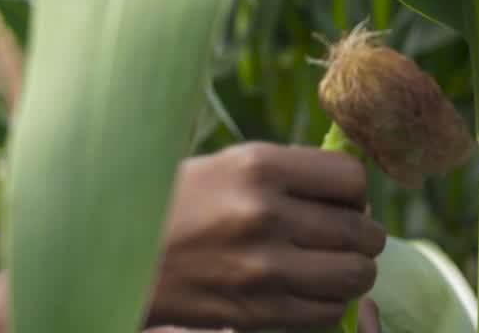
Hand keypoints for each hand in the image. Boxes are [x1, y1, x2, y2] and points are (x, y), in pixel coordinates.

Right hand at [146, 142, 385, 331]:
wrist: (116, 258)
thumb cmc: (170, 205)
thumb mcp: (222, 167)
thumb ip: (284, 172)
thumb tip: (351, 186)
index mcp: (256, 166)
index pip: (351, 177)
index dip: (351, 191)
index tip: (337, 200)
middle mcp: (264, 214)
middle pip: (361, 231)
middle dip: (358, 235)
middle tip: (336, 236)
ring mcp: (263, 268)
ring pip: (355, 275)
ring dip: (348, 272)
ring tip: (324, 265)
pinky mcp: (258, 311)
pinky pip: (327, 312)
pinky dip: (324, 303)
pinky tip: (299, 289)